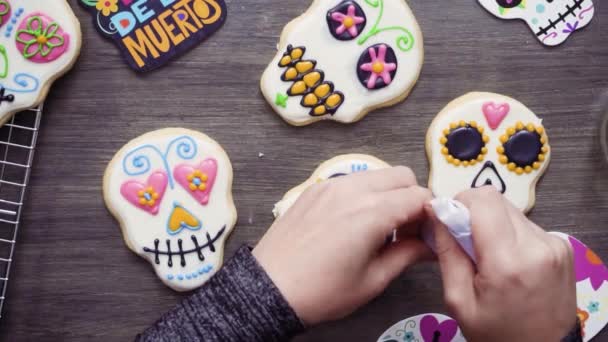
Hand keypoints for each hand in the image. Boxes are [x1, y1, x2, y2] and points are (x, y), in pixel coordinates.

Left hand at [253, 167, 432, 324]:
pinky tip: (352, 222)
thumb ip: (408, 255)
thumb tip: (430, 245)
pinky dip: (363, 193)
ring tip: (378, 227)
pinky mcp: (315, 189)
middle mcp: (353, 189)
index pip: (420, 196)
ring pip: (376, 174)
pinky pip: (351, 181)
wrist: (270, 288)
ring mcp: (331, 185)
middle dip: (411, 198)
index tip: (427, 234)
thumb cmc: (322, 291)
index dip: (430, 214)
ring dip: (387, 193)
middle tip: (404, 230)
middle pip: (401, 175)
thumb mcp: (372, 280)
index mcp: (372, 212)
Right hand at [428, 187, 575, 341]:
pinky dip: (509, 235)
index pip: (483, 200)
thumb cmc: (497, 334)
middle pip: (496, 200)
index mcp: (508, 262)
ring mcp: (554, 244)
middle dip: (473, 214)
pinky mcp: (562, 246)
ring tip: (488, 257)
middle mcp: (537, 246)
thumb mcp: (458, 300)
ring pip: (510, 210)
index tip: (448, 223)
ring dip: (492, 225)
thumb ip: (447, 251)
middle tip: (464, 243)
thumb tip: (436, 210)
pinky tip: (507, 262)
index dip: (459, 203)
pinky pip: (525, 224)